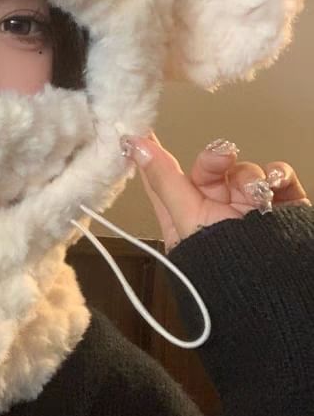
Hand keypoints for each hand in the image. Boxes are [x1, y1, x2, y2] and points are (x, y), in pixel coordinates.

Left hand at [120, 131, 311, 252]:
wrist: (282, 286)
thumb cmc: (228, 262)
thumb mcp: (189, 219)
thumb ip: (164, 180)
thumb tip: (134, 146)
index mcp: (184, 219)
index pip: (162, 180)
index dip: (151, 155)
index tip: (140, 129)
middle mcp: (214, 211)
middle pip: (208, 169)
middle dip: (215, 160)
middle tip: (223, 157)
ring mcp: (248, 206)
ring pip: (243, 170)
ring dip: (249, 177)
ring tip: (257, 198)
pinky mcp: (278, 204)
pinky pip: (276, 175)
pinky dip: (277, 175)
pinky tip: (276, 184)